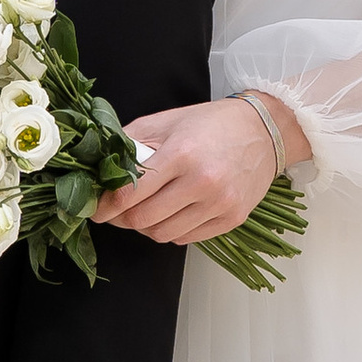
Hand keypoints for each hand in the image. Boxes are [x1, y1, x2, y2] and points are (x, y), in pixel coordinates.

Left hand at [95, 95, 299, 245]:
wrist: (264, 131)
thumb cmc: (210, 124)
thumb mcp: (166, 122)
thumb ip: (131, 144)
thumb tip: (100, 167)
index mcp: (181, 154)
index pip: (131, 192)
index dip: (106, 205)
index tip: (96, 208)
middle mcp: (202, 182)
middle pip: (143, 219)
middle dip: (123, 218)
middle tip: (117, 211)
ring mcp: (220, 203)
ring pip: (162, 234)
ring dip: (146, 227)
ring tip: (146, 210)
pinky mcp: (232, 218)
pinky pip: (186, 239)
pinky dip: (171, 230)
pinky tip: (171, 213)